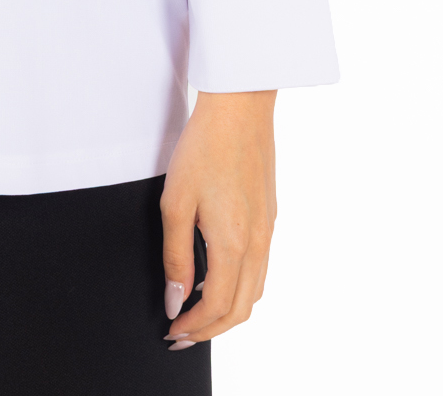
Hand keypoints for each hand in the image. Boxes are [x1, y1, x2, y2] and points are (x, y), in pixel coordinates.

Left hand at [160, 89, 276, 349]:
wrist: (240, 108)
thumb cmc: (203, 148)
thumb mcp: (176, 203)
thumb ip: (176, 257)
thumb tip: (175, 301)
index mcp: (234, 244)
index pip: (218, 308)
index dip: (194, 327)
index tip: (172, 332)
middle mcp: (258, 244)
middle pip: (241, 309)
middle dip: (211, 330)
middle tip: (181, 335)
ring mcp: (268, 231)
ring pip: (255, 292)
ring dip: (228, 312)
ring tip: (197, 313)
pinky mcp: (270, 217)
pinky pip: (261, 269)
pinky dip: (241, 288)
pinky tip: (218, 279)